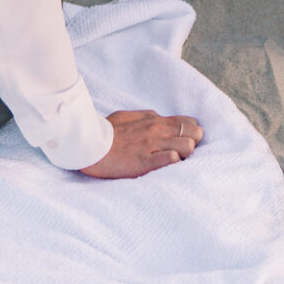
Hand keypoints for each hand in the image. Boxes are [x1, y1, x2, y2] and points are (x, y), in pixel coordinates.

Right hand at [78, 109, 202, 178]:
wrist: (89, 144)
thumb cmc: (106, 131)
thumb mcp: (129, 117)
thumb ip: (145, 117)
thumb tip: (156, 118)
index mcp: (154, 119)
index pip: (189, 121)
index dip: (191, 133)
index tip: (184, 142)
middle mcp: (157, 130)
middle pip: (194, 133)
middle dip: (194, 143)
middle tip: (183, 154)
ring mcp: (152, 145)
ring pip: (188, 147)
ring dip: (186, 156)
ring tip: (175, 163)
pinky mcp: (145, 162)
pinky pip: (171, 160)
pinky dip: (174, 164)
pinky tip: (166, 167)